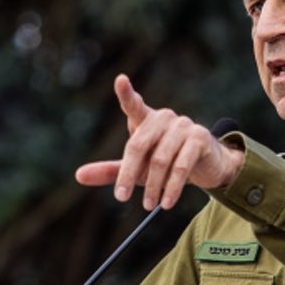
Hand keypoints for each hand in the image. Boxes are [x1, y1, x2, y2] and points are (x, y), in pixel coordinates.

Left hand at [76, 75, 243, 209]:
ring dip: (152, 186)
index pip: (133, 105)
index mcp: (146, 119)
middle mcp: (164, 118)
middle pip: (139, 145)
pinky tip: (167, 202)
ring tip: (148, 205)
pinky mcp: (199, 139)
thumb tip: (78, 176)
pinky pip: (182, 166)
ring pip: (161, 159)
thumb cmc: (165, 163)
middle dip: (128, 174)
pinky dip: (172, 187)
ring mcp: (183, 126)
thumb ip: (111, 171)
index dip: (126, 93)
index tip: (120, 80)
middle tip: (121, 198)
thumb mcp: (137, 168)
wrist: (206, 166)